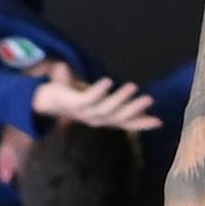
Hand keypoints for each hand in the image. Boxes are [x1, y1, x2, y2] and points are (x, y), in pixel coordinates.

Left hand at [38, 71, 160, 133]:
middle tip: (150, 99)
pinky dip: (99, 90)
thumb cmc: (73, 98)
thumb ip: (110, 98)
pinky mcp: (75, 104)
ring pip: (106, 108)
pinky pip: (89, 98)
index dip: (141, 123)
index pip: (125, 123)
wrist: (45, 100)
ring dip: (120, 98)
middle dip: (135, 109)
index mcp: (103, 119)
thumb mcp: (95, 99)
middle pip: (119, 117)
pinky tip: (109, 81)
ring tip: (133, 86)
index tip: (159, 121)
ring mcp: (85, 113)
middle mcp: (96, 119)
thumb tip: (132, 90)